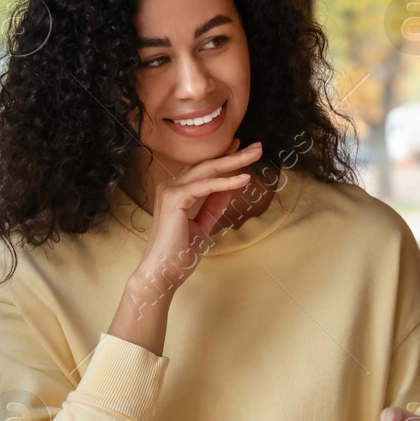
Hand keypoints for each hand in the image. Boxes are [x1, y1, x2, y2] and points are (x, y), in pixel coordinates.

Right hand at [133, 140, 261, 300]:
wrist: (163, 273)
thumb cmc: (179, 254)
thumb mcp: (202, 226)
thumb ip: (213, 207)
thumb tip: (228, 190)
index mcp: (175, 192)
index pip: (202, 168)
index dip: (224, 157)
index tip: (242, 148)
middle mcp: (170, 186)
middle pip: (207, 164)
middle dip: (234, 154)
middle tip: (257, 147)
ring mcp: (170, 191)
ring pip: (208, 169)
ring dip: (234, 161)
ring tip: (256, 154)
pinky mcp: (175, 199)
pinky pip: (205, 186)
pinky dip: (226, 182)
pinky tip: (244, 178)